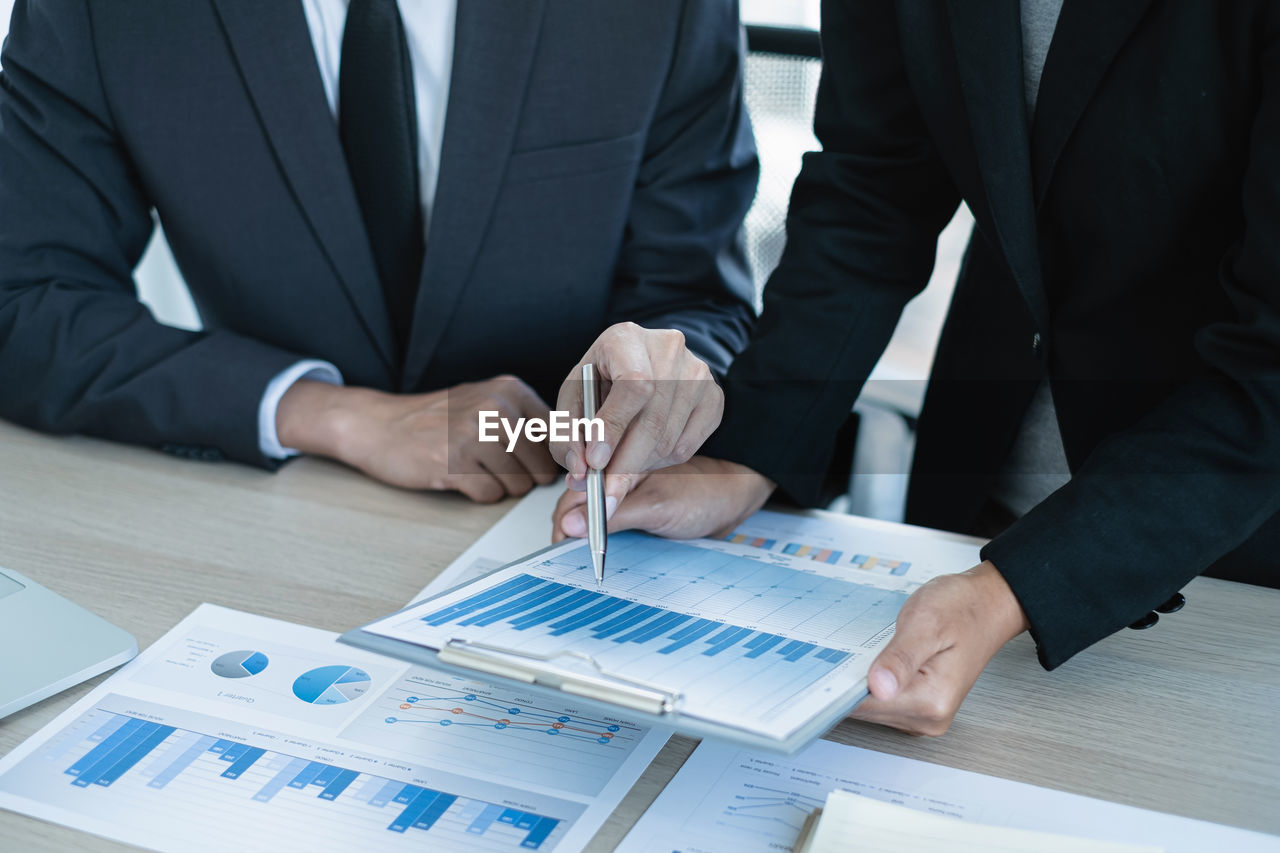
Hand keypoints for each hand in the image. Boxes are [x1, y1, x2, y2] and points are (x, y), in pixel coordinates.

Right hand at [277, 375, 558, 501]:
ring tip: (475, 468)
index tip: (537, 465)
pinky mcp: (454, 464)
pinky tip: (459, 476)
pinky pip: (490, 496)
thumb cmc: (436, 419)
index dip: (550, 459)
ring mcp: (474, 435)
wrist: (378, 425)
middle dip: (525, 476)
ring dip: (501, 486)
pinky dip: (478, 494)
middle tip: (495, 466)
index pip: (558, 438)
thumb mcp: (487, 402)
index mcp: (510, 390)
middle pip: (542, 466)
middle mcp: (495, 408)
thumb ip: (527, 422)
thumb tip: (571, 455)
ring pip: (519, 485)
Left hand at [551, 323, 722, 517]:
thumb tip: (580, 471)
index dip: (614, 426)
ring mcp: (698, 372)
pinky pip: (687, 447)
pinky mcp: (713, 396)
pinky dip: (659, 462)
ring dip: (638, 465)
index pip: (632, 383)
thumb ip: (567, 435)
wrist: (640, 364)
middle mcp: (668, 348)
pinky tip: (643, 452)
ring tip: (618, 464)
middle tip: (603, 498)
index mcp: (626, 338)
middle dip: (624, 466)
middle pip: (652, 420)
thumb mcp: (573, 400)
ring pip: (668, 439)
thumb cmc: (601, 381)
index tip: (595, 462)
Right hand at [553, 456, 774, 540]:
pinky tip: (600, 549)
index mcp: (617, 461)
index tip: (560, 543)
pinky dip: (600, 537)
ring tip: (580, 554)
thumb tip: (571, 526)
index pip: (573, 489)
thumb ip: (616, 515)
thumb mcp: (658, 507)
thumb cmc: (705, 494)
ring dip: (583, 533)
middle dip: (568, 528)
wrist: (736, 497)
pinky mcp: (633, 508)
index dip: (563, 517)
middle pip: (576, 503)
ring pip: (589, 514)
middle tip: (568, 553)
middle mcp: (616, 475)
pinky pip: (607, 523)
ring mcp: (623, 492)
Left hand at [849, 561, 1028, 735]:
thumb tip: (877, 687)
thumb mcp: (927, 622)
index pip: (867, 707)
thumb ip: (900, 657)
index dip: (840, 687)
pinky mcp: (919, 705)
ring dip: (860, 681)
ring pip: (871, 706)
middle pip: (866, 710)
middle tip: (844, 649)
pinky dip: (871, 682)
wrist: (988, 604)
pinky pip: (882, 701)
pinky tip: (874, 659)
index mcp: (932, 702)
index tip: (824, 666)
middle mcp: (929, 717)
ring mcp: (924, 715)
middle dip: (850, 682)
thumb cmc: (963, 609)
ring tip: (865, 650)